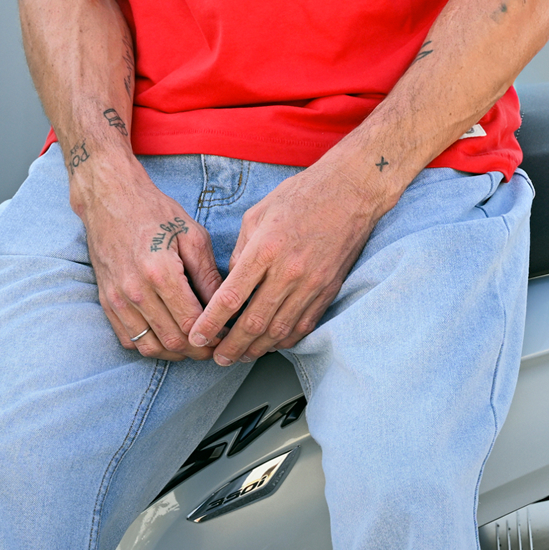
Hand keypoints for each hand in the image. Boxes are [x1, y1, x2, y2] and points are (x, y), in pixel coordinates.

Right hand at [71, 155, 222, 361]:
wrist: (110, 199)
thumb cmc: (154, 212)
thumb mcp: (192, 236)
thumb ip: (208, 275)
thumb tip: (225, 307)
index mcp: (161, 272)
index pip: (192, 322)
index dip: (213, 335)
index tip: (226, 335)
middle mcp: (135, 290)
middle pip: (173, 340)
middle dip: (198, 349)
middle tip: (215, 345)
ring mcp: (117, 299)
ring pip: (150, 347)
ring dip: (175, 353)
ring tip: (193, 345)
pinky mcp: (107, 302)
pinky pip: (129, 340)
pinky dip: (151, 346)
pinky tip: (167, 337)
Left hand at [187, 158, 392, 365]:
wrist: (350, 192)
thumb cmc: (301, 196)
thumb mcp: (257, 214)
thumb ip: (241, 251)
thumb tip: (232, 283)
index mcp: (265, 249)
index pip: (231, 297)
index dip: (211, 322)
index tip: (198, 336)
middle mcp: (289, 271)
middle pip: (254, 322)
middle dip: (232, 346)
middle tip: (217, 358)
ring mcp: (312, 284)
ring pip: (279, 331)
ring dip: (257, 349)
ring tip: (241, 356)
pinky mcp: (328, 290)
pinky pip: (304, 326)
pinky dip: (285, 340)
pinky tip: (271, 344)